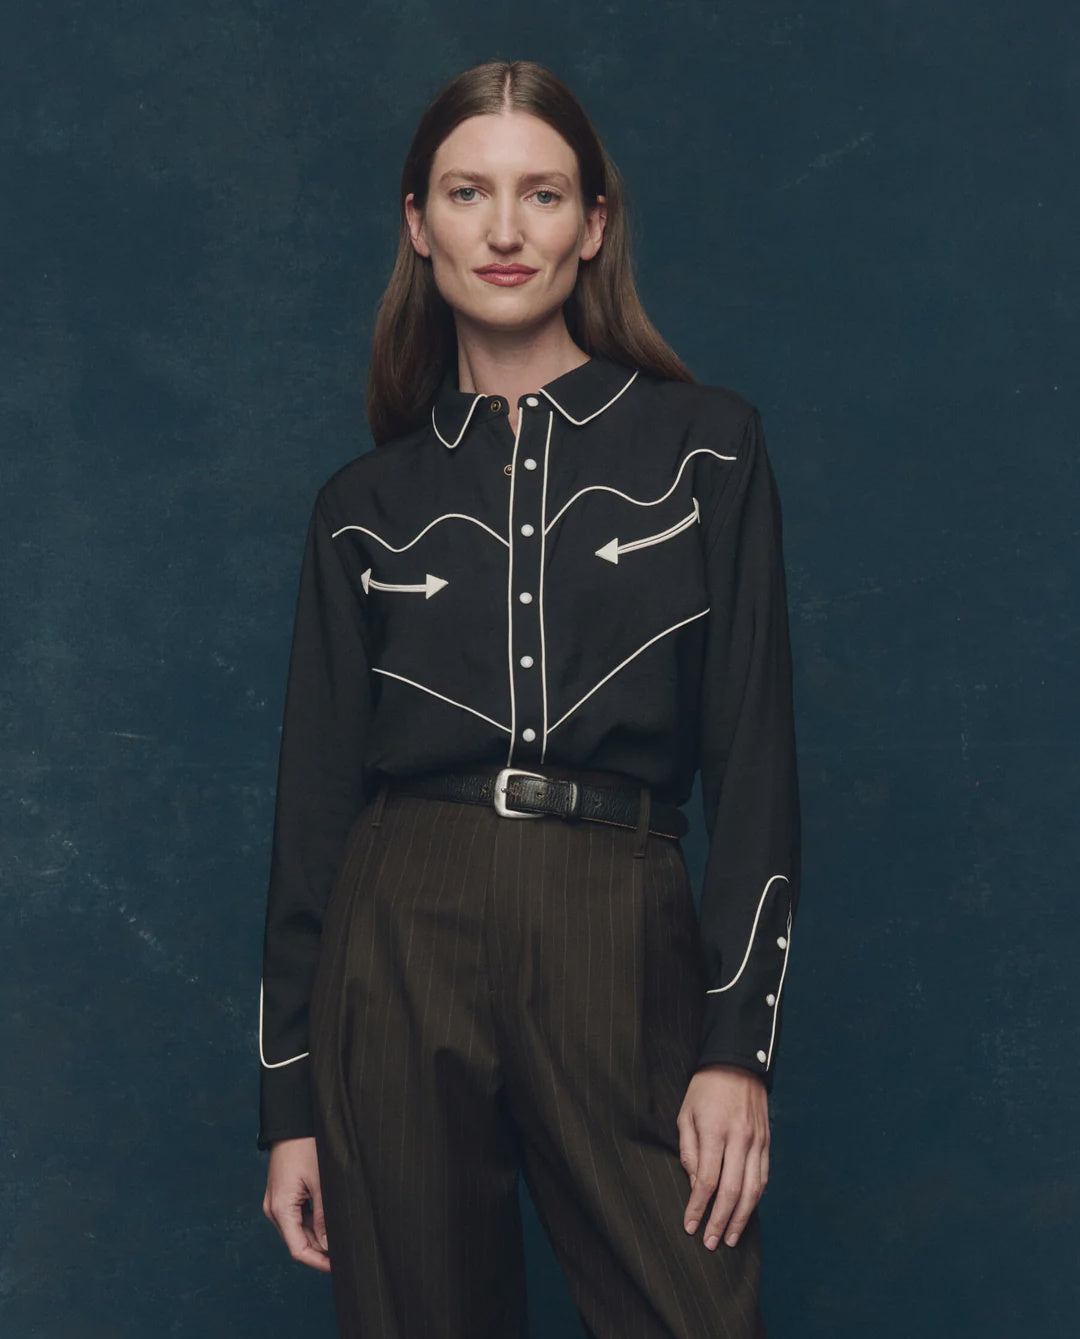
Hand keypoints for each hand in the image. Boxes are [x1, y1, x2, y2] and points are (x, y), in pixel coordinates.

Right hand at [263, 1136, 330, 1271]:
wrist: (292, 1124)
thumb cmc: (306, 1147)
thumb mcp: (320, 1182)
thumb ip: (323, 1217)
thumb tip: (328, 1245)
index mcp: (280, 1208)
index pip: (298, 1249)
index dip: (318, 1262)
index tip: (338, 1267)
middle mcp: (274, 1210)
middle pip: (298, 1242)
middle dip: (321, 1251)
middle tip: (346, 1255)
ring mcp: (276, 1203)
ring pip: (298, 1231)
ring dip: (317, 1238)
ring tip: (342, 1239)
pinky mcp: (282, 1196)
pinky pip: (297, 1218)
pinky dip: (312, 1224)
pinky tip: (330, 1224)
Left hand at [677, 1063, 768, 1250]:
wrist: (737, 1063)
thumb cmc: (705, 1089)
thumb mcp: (686, 1114)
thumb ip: (690, 1151)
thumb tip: (695, 1185)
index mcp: (716, 1131)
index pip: (707, 1180)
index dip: (698, 1208)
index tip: (690, 1226)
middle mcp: (740, 1139)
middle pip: (732, 1191)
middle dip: (720, 1221)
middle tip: (710, 1242)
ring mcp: (757, 1142)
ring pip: (753, 1190)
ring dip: (741, 1218)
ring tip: (730, 1237)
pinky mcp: (767, 1143)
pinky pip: (763, 1177)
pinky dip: (755, 1199)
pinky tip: (746, 1212)